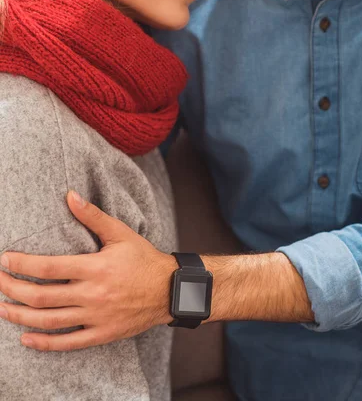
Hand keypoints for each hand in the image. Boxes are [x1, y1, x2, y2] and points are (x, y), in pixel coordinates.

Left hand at [0, 192, 176, 350]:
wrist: (169, 290)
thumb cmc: (143, 258)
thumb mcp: (120, 233)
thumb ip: (92, 216)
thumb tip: (70, 195)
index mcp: (95, 267)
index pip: (48, 267)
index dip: (22, 264)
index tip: (4, 260)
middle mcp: (93, 294)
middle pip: (42, 296)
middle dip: (13, 289)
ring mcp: (96, 317)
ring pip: (49, 321)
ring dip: (21, 316)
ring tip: (2, 308)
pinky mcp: (102, 334)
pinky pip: (68, 343)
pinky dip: (44, 343)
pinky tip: (26, 338)